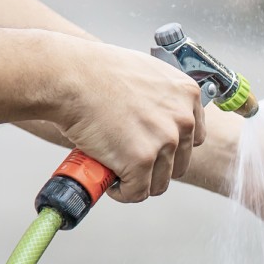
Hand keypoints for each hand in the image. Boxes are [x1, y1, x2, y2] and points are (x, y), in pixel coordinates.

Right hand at [53, 40, 205, 202]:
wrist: (70, 76)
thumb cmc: (96, 71)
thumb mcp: (146, 73)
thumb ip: (162, 96)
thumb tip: (159, 117)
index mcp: (187, 94)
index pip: (193, 137)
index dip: (170, 148)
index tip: (152, 148)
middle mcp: (183, 118)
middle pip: (179, 163)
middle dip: (155, 166)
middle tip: (129, 159)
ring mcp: (164, 140)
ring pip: (159, 182)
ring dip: (138, 181)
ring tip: (116, 169)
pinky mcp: (142, 160)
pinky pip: (138, 192)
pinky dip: (122, 192)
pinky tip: (109, 181)